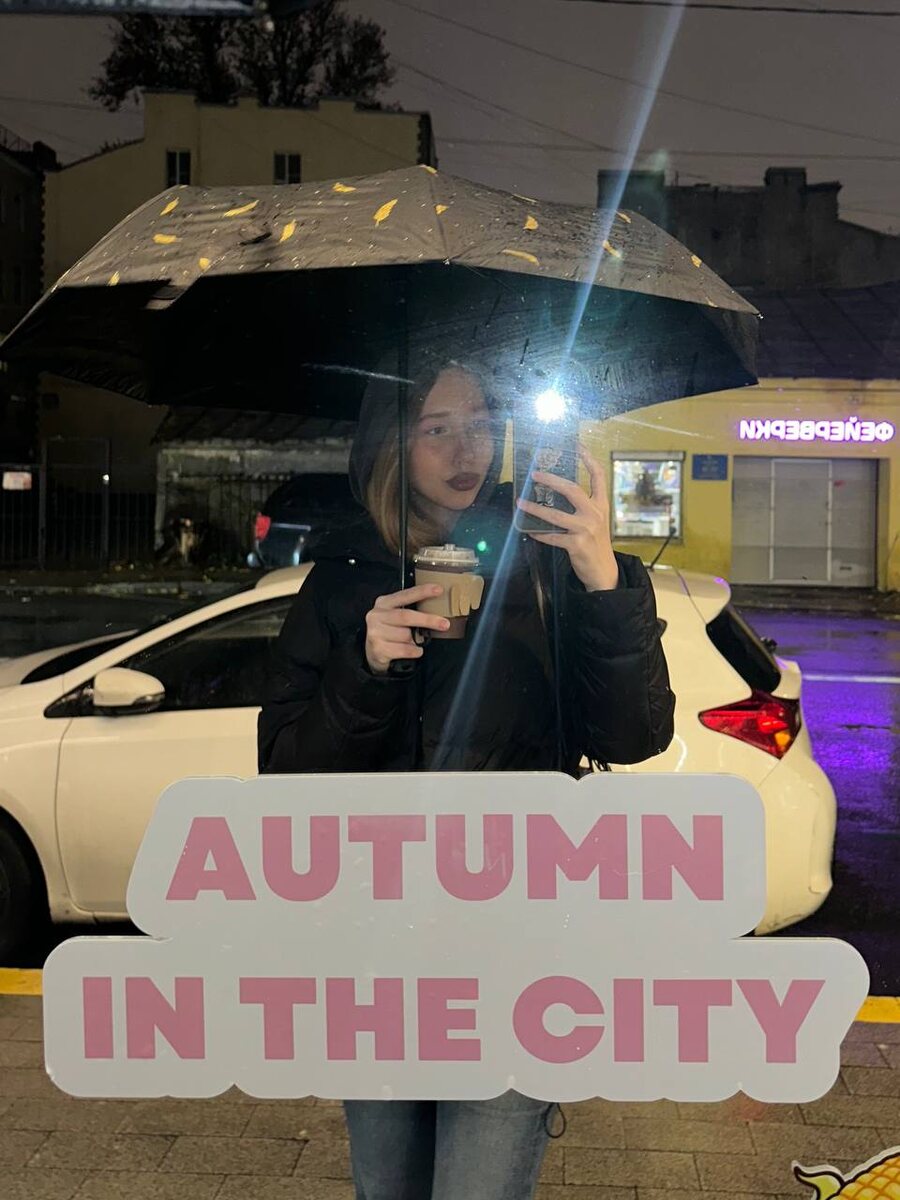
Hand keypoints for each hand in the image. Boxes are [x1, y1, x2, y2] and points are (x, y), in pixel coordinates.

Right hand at [365, 584, 450, 674]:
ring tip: (418, 641)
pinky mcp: (378, 649)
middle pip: (405, 616)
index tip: (439, 590)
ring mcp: (375, 633)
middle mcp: (376, 616)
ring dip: (417, 640)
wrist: (373, 652)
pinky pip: (404, 650)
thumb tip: (438, 608)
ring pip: (406, 635)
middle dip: (427, 620)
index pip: (405, 595)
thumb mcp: (395, 615)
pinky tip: (415, 650)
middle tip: (445, 624)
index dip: (422, 592)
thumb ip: (410, 609)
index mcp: (384, 603)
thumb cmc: (390, 630)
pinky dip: (414, 650)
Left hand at [516, 445, 618, 590]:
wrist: (604, 570)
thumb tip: (555, 492)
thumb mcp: (596, 520)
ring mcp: (586, 529)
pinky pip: (552, 537)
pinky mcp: (577, 545)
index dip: (588, 458)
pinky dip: (539, 534)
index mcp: (601, 504)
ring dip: (535, 509)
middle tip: (534, 474)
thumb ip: (583, 506)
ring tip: (521, 503)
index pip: (598, 476)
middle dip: (551, 480)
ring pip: (556, 515)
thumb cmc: (596, 542)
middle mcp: (595, 513)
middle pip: (572, 489)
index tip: (577, 446)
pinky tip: (530, 531)